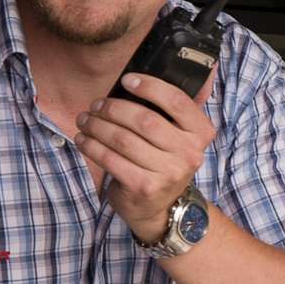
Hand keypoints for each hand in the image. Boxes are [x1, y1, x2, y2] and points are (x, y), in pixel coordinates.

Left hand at [76, 70, 216, 243]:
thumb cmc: (162, 161)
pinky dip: (91, 146)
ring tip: (85, 120)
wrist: (161, 208)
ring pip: (123, 139)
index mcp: (200, 134)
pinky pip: (110, 159)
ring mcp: (168, 173)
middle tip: (96, 105)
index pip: (178, 101)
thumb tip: (160, 74)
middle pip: (144, 120)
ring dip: (97, 126)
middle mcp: (189, 154)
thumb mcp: (177, 136)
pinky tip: (83, 139)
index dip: (150, 87)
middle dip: (113, 108)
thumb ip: (173, 109)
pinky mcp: (145, 187)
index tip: (128, 80)